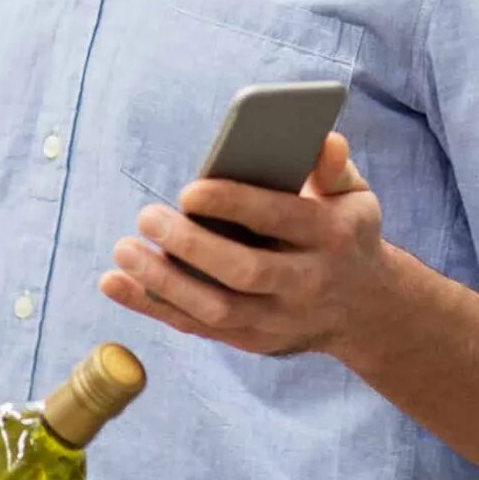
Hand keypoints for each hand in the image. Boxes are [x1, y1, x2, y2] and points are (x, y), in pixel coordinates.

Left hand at [99, 131, 390, 358]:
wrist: (364, 308)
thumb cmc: (344, 232)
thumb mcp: (354, 196)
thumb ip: (333, 166)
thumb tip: (321, 138)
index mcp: (332, 237)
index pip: (281, 220)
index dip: (234, 205)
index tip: (189, 190)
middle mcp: (307, 283)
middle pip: (246, 272)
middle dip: (193, 246)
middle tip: (147, 217)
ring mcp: (279, 320)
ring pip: (217, 309)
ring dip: (164, 283)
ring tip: (124, 250)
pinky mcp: (252, 341)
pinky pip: (197, 327)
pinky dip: (152, 307)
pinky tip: (114, 283)